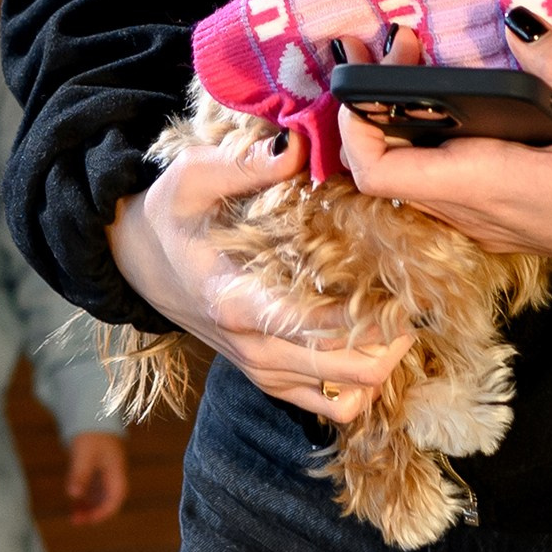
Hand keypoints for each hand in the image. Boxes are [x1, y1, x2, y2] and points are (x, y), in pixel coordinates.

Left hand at [64, 432, 129, 524]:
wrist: (93, 419)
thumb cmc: (91, 435)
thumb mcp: (83, 454)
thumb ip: (79, 474)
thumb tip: (72, 495)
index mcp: (116, 474)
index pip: (114, 501)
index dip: (101, 514)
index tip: (86, 519)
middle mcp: (114, 478)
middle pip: (108, 503)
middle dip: (93, 515)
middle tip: (75, 521)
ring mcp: (106, 476)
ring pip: (100, 500)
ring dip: (88, 509)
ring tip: (73, 517)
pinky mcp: (97, 474)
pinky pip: (94, 492)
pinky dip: (85, 500)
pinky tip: (74, 504)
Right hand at [106, 133, 414, 422]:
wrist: (139, 262)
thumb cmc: (171, 216)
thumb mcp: (193, 178)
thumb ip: (244, 164)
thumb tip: (296, 146)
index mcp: (236, 303)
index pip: (318, 328)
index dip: (371, 316)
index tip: (402, 289)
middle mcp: (254, 349)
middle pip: (348, 370)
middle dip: (392, 339)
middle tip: (413, 297)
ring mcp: (263, 371)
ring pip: (348, 395)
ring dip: (384, 363)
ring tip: (397, 321)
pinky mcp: (271, 380)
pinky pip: (332, 405)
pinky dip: (361, 384)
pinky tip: (370, 346)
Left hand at [336, 13, 551, 281]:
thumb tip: (516, 19)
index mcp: (482, 182)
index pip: (379, 174)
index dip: (352, 130)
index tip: (364, 80)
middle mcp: (463, 206)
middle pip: (381, 166)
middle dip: (369, 105)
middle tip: (394, 46)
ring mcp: (470, 217)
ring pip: (402, 175)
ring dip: (392, 122)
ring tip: (413, 61)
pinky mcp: (482, 218)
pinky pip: (427, 181)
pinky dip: (417, 141)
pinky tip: (442, 103)